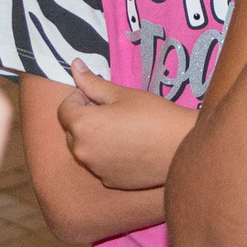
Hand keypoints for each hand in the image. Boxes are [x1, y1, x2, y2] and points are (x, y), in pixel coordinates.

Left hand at [59, 62, 194, 189]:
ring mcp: (95, 168)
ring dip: (96, 138)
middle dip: (86, 119)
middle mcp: (82, 151)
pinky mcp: (109, 181)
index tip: (101, 98)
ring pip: (86, 148)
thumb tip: (74, 65)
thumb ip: (93, 82)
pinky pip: (100, 164)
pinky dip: (108, 155)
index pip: (64, 109)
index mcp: (82, 125)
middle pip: (72, 131)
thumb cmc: (154, 115)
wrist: (183, 146)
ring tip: (125, 131)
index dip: (80, 98)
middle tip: (114, 113)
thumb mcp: (123, 94)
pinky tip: (131, 148)